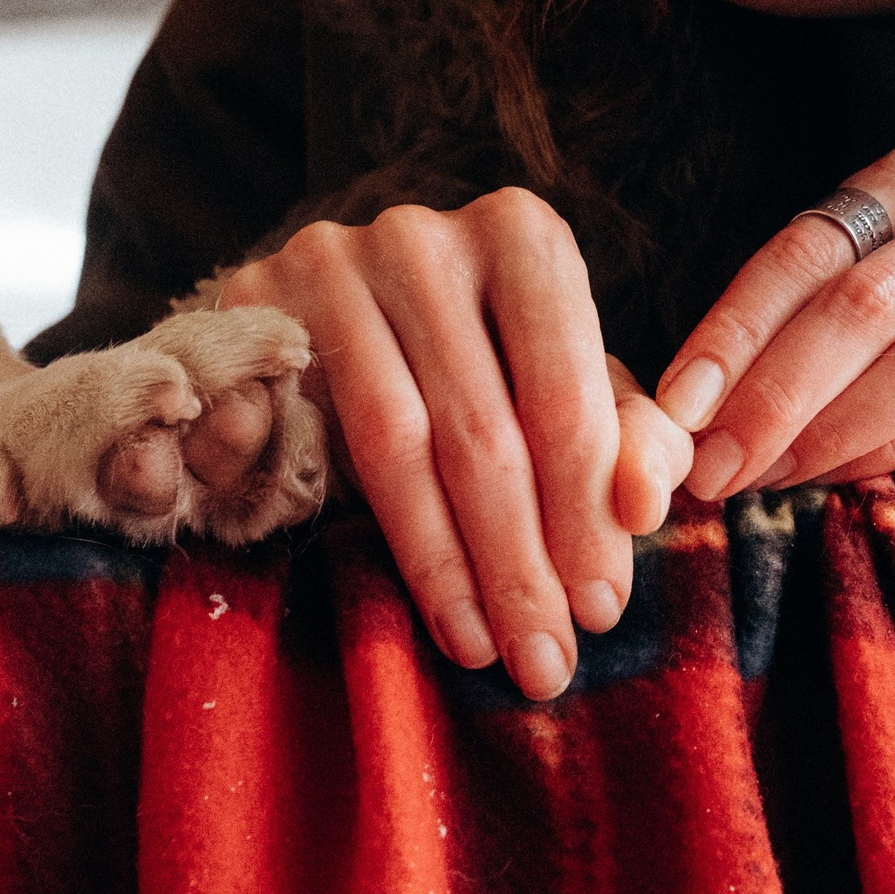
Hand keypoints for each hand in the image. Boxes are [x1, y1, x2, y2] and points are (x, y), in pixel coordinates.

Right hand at [216, 188, 693, 700]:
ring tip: (480, 647)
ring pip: (391, 443)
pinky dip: (331, 521)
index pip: (562, 393)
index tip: (602, 609)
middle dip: (518, 561)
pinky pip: (290, 434)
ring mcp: (327, 263)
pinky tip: (378, 593)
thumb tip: (645, 500)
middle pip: (478, 429)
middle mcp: (422, 237)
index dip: (585, 513)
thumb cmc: (486, 360)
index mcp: (521, 235)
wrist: (339, 311)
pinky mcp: (249, 304)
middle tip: (544, 658)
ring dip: (442, 565)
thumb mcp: (572, 389)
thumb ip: (631, 440)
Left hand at [654, 147, 894, 497]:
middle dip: (774, 396)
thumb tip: (684, 413)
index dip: (731, 332)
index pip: (800, 252)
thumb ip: (789, 330)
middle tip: (716, 469)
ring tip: (771, 479)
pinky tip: (846, 478)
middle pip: (858, 304)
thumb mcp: (864, 296)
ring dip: (834, 432)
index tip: (676, 408)